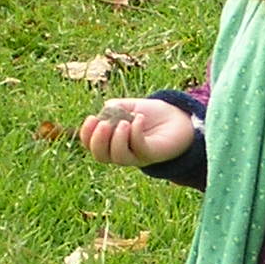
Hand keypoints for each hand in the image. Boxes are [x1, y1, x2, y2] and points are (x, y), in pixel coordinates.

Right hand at [78, 98, 194, 167]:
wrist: (177, 118)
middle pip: (101, 156)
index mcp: (111, 141)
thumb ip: (114, 108)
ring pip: (119, 157)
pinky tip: (139, 118)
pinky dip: (136, 133)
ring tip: (125, 122)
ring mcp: (137, 156)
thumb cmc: (151, 114)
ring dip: (117, 139)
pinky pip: (140, 148)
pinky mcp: (152, 154)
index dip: (86, 134)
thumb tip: (104, 111)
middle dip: (98, 141)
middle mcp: (122, 152)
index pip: (91, 145)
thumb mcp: (128, 106)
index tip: (91, 118)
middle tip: (104, 124)